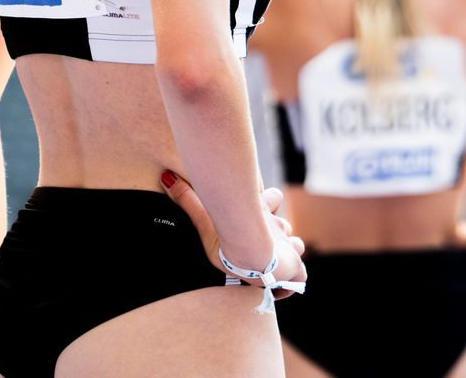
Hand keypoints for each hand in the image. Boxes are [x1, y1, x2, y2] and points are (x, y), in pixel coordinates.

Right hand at [162, 171, 306, 297]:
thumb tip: (166, 178)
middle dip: (278, 230)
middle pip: (283, 224)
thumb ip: (188, 200)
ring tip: (274, 262)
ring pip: (296, 245)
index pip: (270, 199)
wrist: (254, 252)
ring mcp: (287, 247)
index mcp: (259, 213)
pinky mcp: (295, 267)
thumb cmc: (230, 235)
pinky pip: (299, 277)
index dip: (267, 202)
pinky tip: (279, 288)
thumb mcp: (206, 219)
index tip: (260, 204)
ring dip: (288, 252)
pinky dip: (291, 281)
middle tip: (265, 244)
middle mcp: (276, 228)